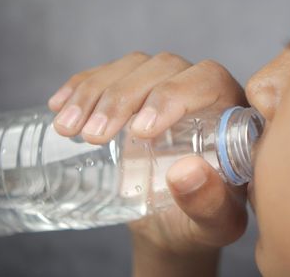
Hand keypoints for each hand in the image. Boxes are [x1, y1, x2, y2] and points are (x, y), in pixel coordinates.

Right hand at [48, 51, 248, 260]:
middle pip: (165, 67)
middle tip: (94, 136)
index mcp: (229, 112)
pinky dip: (81, 86)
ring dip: (96, 90)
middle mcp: (200, 91)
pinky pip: (107, 74)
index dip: (174, 95)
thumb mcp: (213, 224)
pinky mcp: (133, 95)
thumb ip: (210, 203)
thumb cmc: (200, 219)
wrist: (170, 222)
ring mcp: (164, 88)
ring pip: (134, 65)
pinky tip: (60, 107)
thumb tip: (186, 172)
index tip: (139, 131)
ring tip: (68, 128)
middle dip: (124, 96)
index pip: (208, 80)